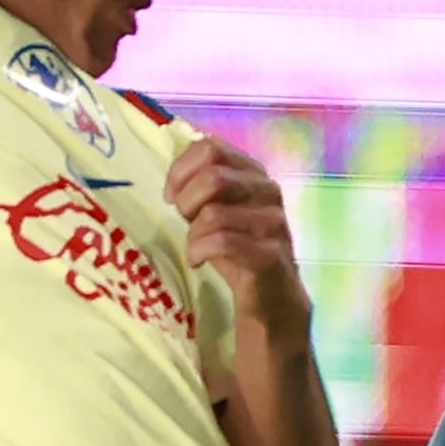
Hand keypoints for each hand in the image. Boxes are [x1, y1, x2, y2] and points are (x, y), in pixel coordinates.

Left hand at [168, 134, 307, 331]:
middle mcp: (267, 190)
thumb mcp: (219, 208)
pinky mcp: (269, 254)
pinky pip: (221, 242)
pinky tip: (198, 261)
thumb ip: (203, 185)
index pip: (210, 148)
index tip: (172, 196)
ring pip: (214, 213)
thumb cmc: (239, 249)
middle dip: (186, 201)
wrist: (272, 297)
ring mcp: (272, 222)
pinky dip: (199, 251)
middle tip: (185, 222)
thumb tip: (175, 177)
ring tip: (196, 247)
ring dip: (193, 233)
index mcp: (253, 172)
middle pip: (212, 177)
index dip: (181, 170)